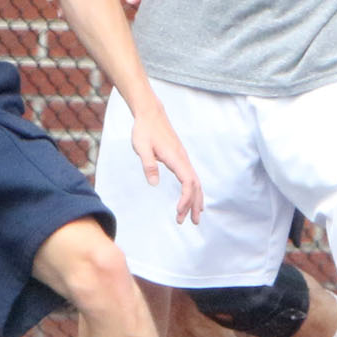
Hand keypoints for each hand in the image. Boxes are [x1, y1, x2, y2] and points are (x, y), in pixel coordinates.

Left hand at [127, 93, 202, 224]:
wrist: (150, 114)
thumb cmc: (144, 130)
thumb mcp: (141, 147)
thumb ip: (148, 164)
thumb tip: (154, 183)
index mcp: (175, 158)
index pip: (188, 183)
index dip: (186, 199)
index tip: (179, 211)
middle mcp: (183, 159)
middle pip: (195, 186)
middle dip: (194, 205)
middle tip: (190, 222)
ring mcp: (183, 158)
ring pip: (195, 182)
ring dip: (195, 200)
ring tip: (194, 217)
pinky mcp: (180, 158)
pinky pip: (191, 178)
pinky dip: (193, 191)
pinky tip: (190, 199)